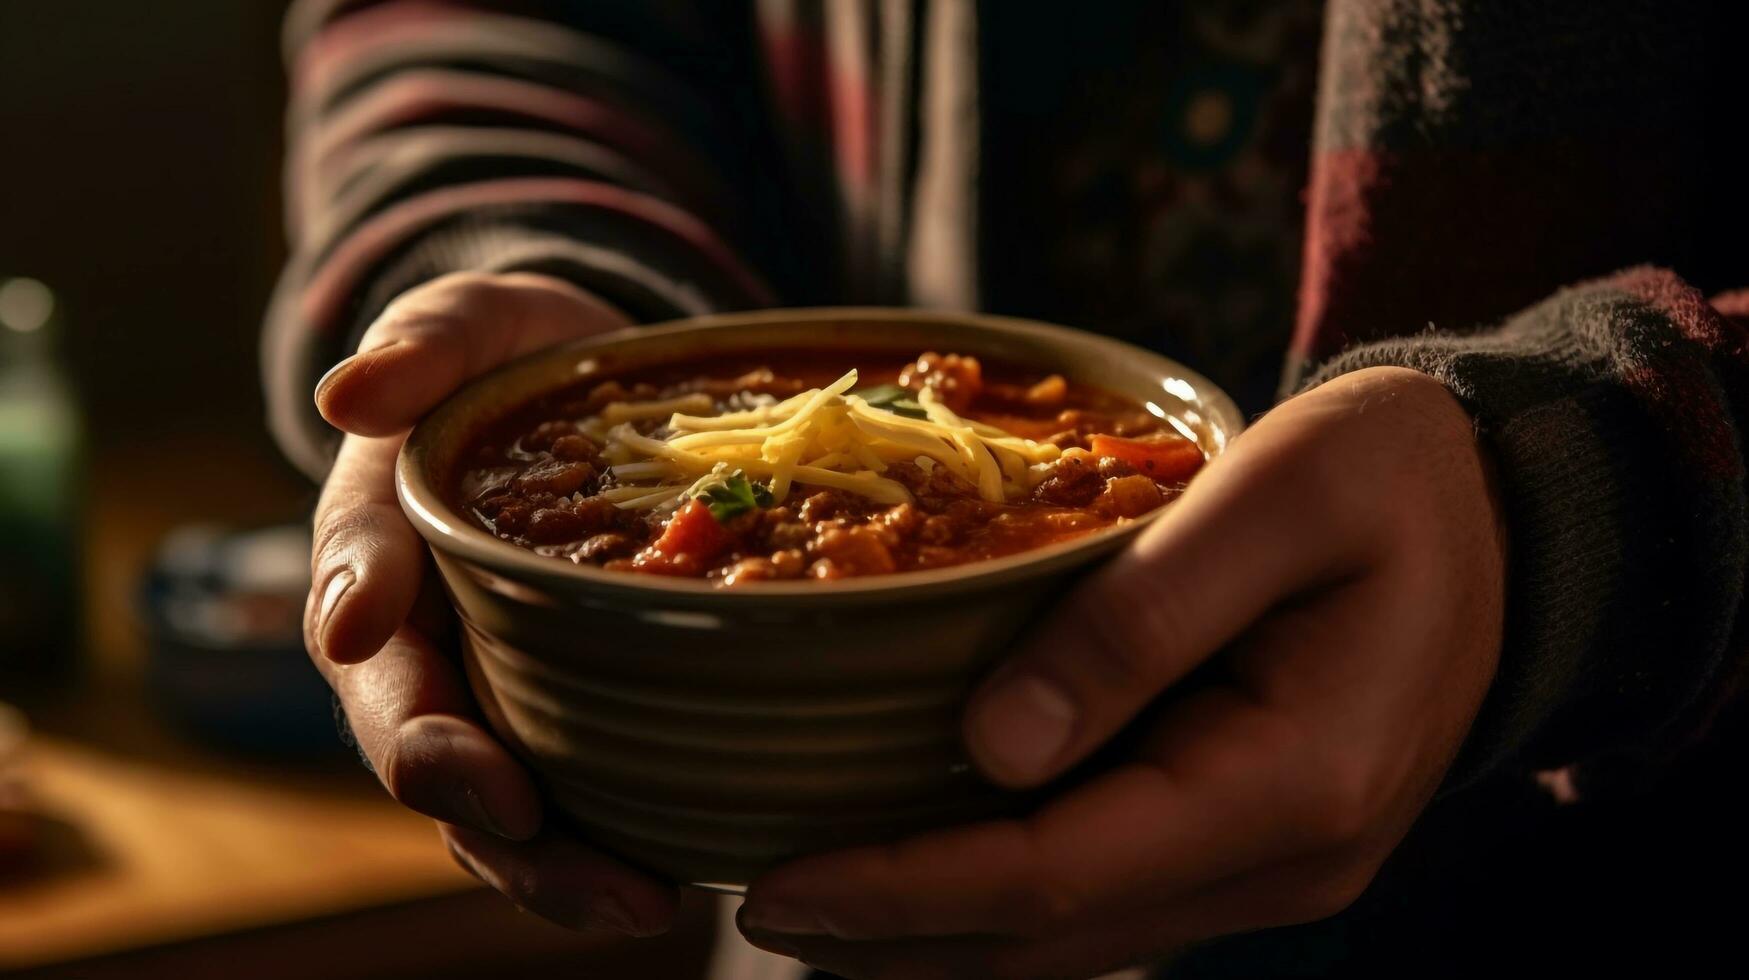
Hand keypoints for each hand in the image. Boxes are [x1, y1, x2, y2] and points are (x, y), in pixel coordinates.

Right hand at [303, 272, 674, 935]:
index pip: (359, 606)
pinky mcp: (575, 718)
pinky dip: (619, 846)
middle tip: (527, 823)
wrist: (601, 398)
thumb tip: (349, 391)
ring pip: (497, 807)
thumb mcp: (477, 320)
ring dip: (551, 864)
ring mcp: (497, 694)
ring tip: (639, 900)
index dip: (363, 625)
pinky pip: (580, 800)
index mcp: (379, 549)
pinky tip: (688, 877)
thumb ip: (424, 341)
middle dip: (465, 794)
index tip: (369, 639)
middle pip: (421, 742)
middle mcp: (423, 646)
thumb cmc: (524, 357)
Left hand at [737, 366, 1507, 978]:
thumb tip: (990, 747)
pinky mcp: (1256, 841)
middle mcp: (1283, 860)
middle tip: (758, 902)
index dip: (903, 891)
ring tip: (815, 904)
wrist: (1503, 516)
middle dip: (895, 935)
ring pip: (1075, 940)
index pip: (1055, 877)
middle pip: (1051, 938)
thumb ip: (1137, 619)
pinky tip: (929, 869)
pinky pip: (1109, 899)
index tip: (777, 885)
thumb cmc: (1389, 479)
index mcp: (1292, 781)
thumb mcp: (1274, 498)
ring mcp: (1275, 866)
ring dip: (938, 934)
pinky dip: (1004, 903)